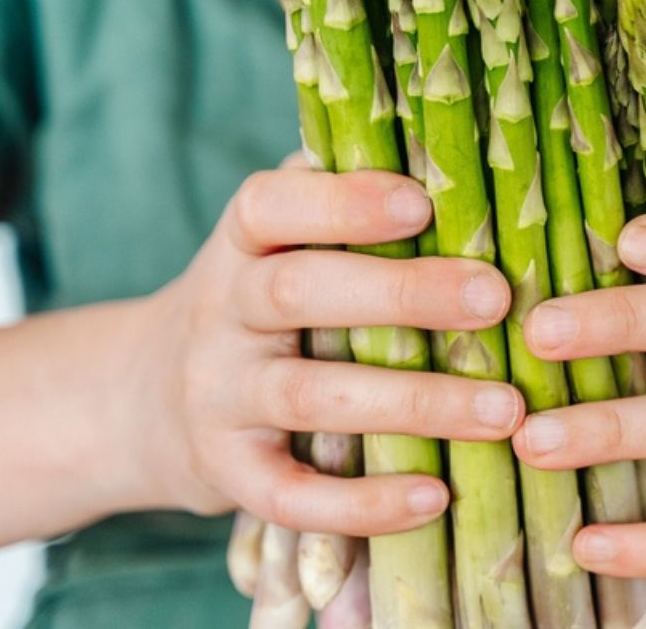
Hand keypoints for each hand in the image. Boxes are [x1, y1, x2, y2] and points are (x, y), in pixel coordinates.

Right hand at [116, 168, 521, 535]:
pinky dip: (363, 503)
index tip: (423, 202)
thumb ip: (339, 197)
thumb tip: (447, 142)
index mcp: (240, 243)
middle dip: (402, 294)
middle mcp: (220, 312)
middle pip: (300, 292)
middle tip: (496, 299)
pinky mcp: (227, 474)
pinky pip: (291, 496)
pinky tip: (437, 498)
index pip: (269, 204)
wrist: (141, 401)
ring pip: (311, 397)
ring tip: (504, 409)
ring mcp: (218, 396)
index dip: (342, 201)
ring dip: (414, 403)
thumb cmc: (257, 303)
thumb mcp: (276, 242)